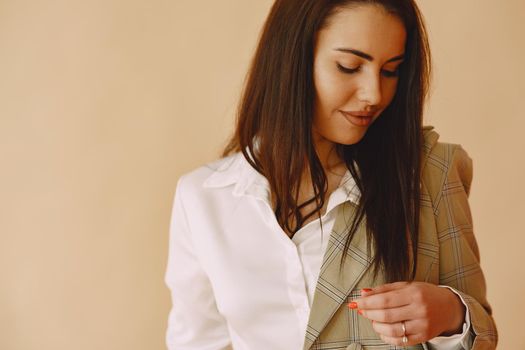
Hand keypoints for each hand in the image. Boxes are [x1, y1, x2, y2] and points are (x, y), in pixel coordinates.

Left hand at [348, 281, 465, 345]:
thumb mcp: (406, 286)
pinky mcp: (423, 337)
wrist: (449, 308)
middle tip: (361, 310)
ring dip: (376, 326)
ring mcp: (422, 326)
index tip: (356, 303)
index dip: (367, 303)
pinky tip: (381, 330)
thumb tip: (363, 293)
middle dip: (369, 313)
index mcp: (414, 294)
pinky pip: (400, 341)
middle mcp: (419, 310)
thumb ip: (384, 289)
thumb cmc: (425, 294)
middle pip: (386, 315)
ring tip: (372, 320)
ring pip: (391, 330)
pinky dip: (386, 337)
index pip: (384, 300)